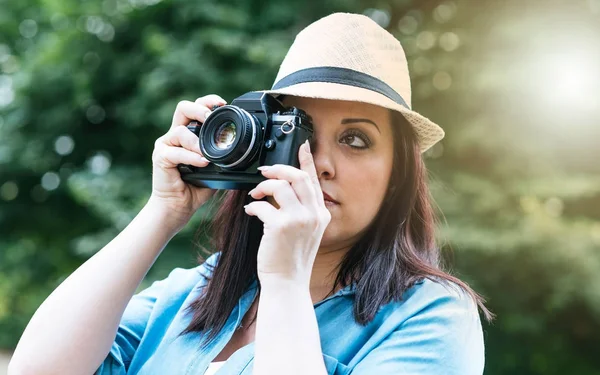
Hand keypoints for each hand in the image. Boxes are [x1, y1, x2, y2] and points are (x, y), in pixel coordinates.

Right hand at [148, 94, 226, 228]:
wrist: (178, 207)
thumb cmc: (195, 188)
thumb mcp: (215, 169)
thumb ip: (223, 157)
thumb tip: (245, 152)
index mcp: (188, 135)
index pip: (195, 108)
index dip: (208, 102)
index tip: (222, 104)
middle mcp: (174, 136)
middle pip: (183, 108)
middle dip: (199, 109)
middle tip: (211, 117)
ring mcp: (165, 146)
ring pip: (180, 131)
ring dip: (197, 141)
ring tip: (207, 154)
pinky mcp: (160, 158)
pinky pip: (176, 152)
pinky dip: (191, 157)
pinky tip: (202, 163)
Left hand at [244, 141, 330, 285]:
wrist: (287, 283)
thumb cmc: (291, 259)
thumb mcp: (305, 232)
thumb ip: (301, 210)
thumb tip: (282, 188)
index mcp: (321, 214)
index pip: (314, 180)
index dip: (306, 160)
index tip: (301, 146)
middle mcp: (314, 215)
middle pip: (298, 176)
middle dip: (279, 168)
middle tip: (264, 170)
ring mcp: (299, 220)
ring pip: (279, 186)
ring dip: (262, 186)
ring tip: (255, 195)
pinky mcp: (281, 226)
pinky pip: (262, 204)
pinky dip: (253, 205)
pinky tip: (250, 210)